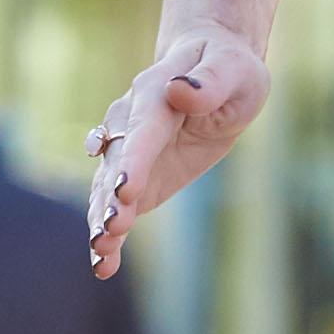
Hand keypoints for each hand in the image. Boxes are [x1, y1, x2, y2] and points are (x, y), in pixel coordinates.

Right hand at [85, 28, 266, 272]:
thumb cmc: (227, 68)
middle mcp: (130, 123)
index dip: (134, 161)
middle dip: (112, 198)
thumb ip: (208, 83)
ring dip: (102, 219)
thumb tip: (181, 91)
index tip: (126, 191)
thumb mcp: (232, 69)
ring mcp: (128, 152)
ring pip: (107, 189)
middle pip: (117, 164)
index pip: (143, 131)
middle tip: (111, 228)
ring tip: (100, 251)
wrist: (209, 69)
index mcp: (155, 94)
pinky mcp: (134, 178)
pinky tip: (103, 265)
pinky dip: (108, 235)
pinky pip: (116, 207)